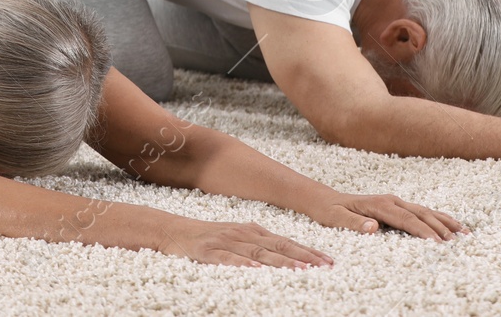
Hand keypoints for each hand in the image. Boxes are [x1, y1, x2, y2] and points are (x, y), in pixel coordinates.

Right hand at [159, 218, 333, 268]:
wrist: (172, 230)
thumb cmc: (207, 237)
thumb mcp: (237, 237)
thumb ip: (258, 245)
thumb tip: (286, 254)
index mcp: (252, 231)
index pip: (286, 241)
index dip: (307, 250)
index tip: (328, 260)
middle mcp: (242, 234)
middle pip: (277, 246)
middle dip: (303, 256)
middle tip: (324, 265)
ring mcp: (226, 242)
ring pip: (258, 253)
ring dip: (281, 261)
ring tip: (300, 269)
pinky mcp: (208, 252)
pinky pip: (228, 259)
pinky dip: (243, 264)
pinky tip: (257, 270)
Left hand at [311, 194, 467, 240]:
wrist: (326, 200)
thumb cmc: (331, 212)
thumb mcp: (336, 219)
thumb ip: (354, 224)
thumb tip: (374, 227)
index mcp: (379, 205)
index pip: (406, 220)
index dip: (423, 232)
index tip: (438, 243)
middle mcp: (390, 200)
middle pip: (421, 214)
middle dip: (440, 228)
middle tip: (457, 243)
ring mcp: (395, 202)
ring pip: (425, 211)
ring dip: (444, 222)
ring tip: (464, 233)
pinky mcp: (397, 205)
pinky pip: (421, 212)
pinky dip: (437, 218)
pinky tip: (450, 226)